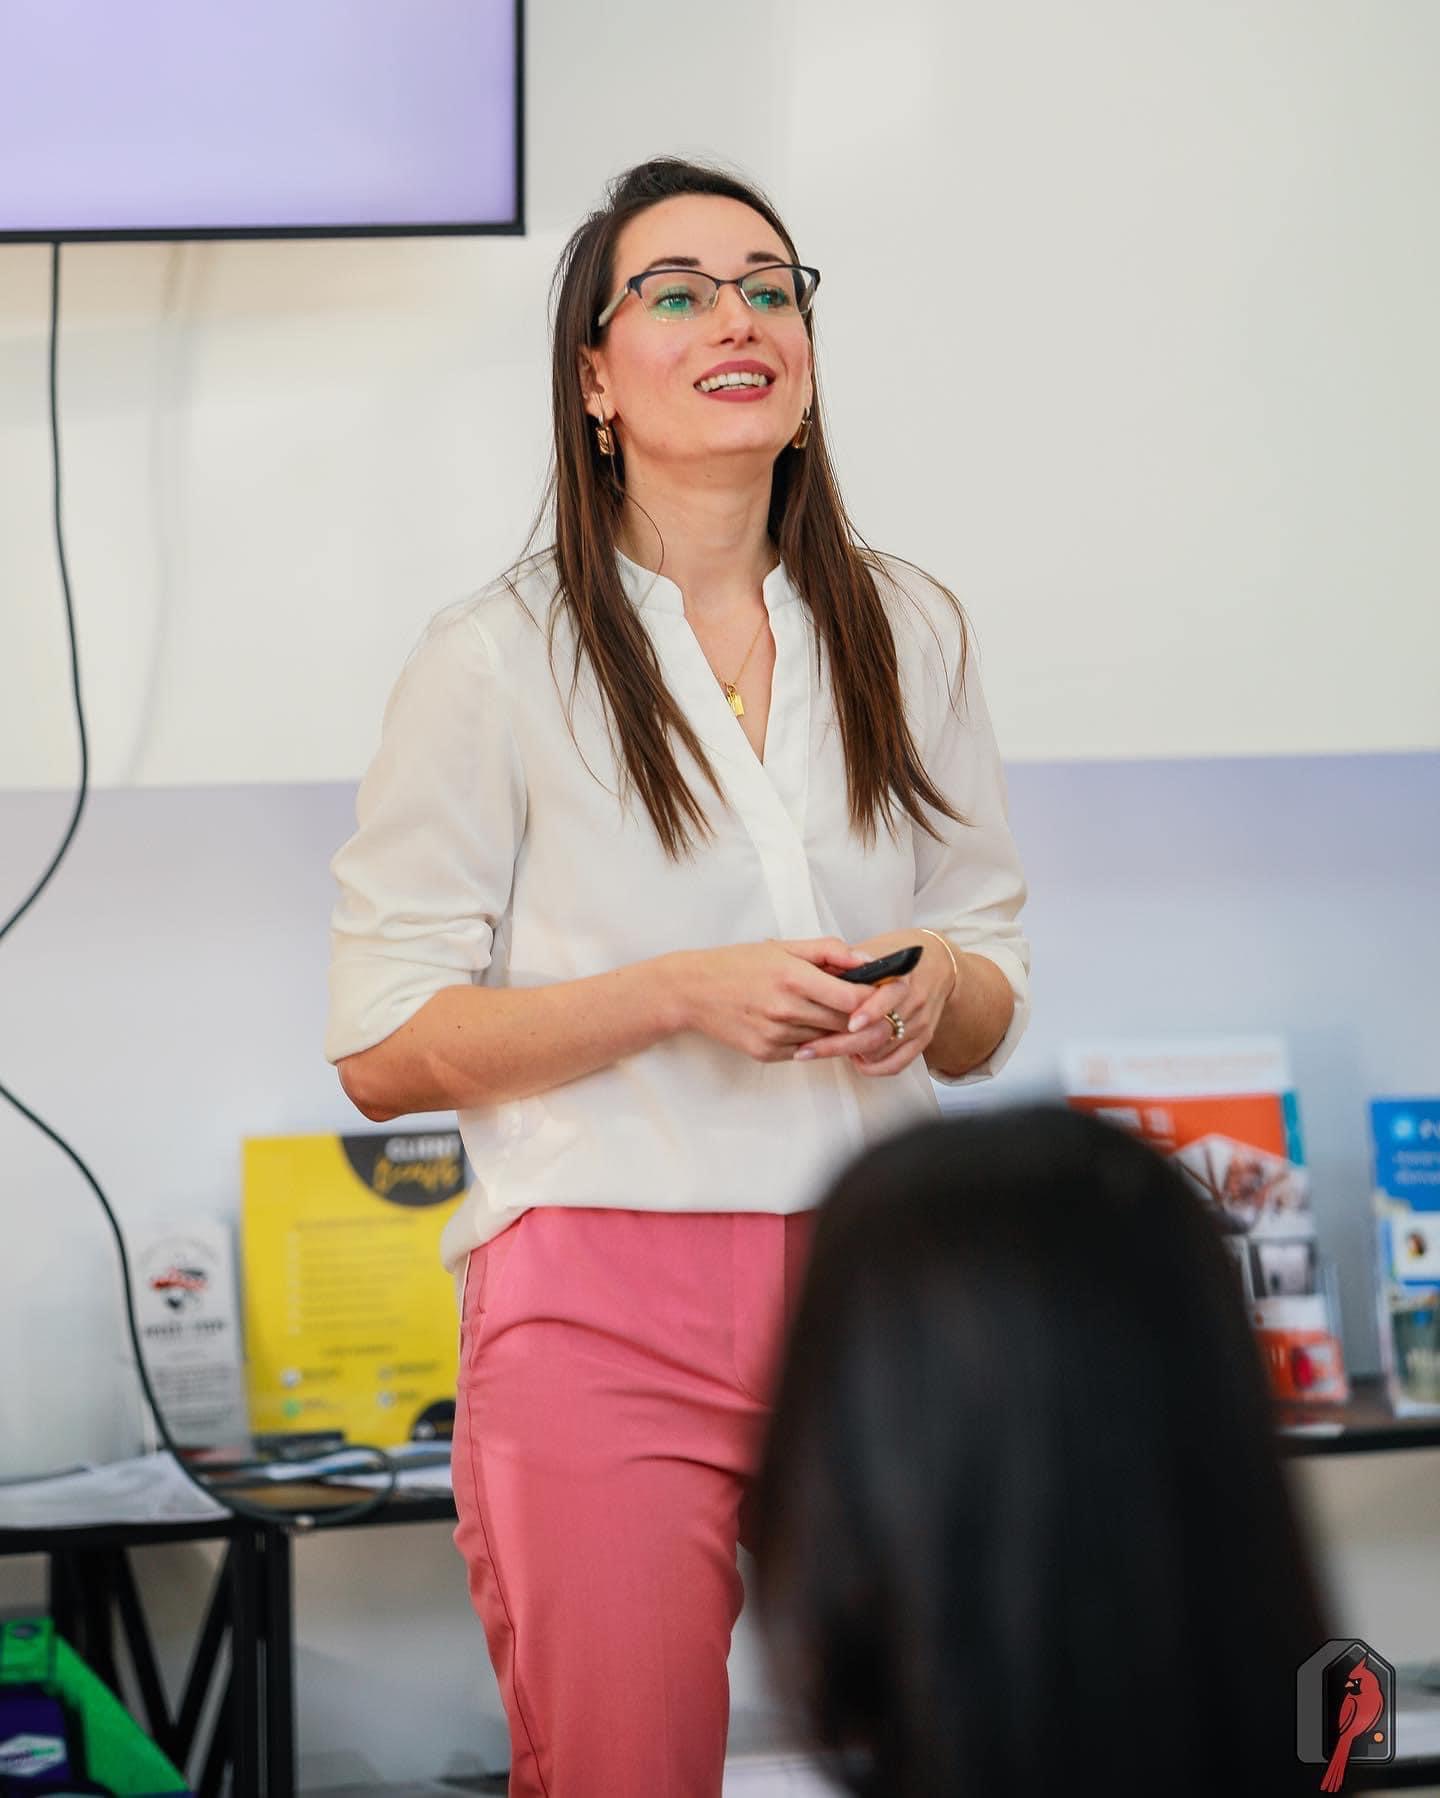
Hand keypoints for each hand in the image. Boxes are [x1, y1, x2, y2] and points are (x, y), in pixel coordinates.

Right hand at [671, 937, 871, 1063]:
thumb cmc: (738, 964)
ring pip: (826, 1039)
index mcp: (793, 978)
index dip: (872, 1000)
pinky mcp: (766, 1053)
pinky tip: (797, 1021)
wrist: (692, 990)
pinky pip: (804, 1050)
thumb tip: (866, 962)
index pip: (853, 999)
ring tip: (821, 1008)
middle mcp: (786, 1009)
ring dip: (832, 1027)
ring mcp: (775, 1035)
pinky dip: (809, 1038)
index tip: (877, 994)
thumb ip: (829, 951)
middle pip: (845, 1023)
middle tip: (859, 1004)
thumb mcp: (783, 948)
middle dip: (858, 1016)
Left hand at [793, 931, 956, 1078]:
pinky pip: (897, 1064)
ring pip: (883, 1052)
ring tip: (823, 1047)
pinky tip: (855, 1058)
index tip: (848, 1024)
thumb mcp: (871, 950)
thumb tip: (816, 978)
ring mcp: (920, 1023)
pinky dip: (873, 1066)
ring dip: (850, 1054)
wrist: (935, 964)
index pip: (887, 998)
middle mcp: (914, 1001)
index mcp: (902, 975)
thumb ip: (846, 964)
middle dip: (840, 1045)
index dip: (868, 1012)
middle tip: (807, 1050)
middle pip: (879, 1033)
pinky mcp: (923, 1040)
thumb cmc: (894, 955)